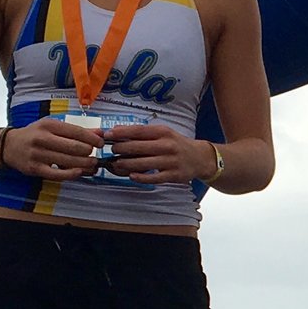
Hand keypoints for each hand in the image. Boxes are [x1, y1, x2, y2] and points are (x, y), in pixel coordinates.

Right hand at [0, 116, 100, 180]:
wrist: (9, 146)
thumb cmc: (35, 135)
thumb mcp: (53, 127)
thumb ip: (76, 131)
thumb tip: (99, 133)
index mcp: (48, 125)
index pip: (75, 131)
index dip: (92, 138)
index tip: (101, 143)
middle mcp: (42, 138)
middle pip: (73, 147)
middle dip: (88, 152)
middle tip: (95, 155)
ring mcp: (38, 154)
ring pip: (67, 161)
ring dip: (84, 164)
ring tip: (92, 164)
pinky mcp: (35, 169)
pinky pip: (57, 174)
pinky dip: (71, 174)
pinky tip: (79, 172)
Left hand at [93, 122, 217, 184]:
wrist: (199, 158)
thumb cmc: (176, 144)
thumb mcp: (163, 133)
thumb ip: (143, 133)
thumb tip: (118, 131)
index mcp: (163, 132)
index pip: (138, 131)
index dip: (121, 133)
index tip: (107, 134)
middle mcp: (167, 145)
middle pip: (138, 147)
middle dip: (120, 149)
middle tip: (111, 150)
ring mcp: (170, 161)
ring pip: (142, 163)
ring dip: (126, 164)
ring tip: (117, 164)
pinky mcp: (173, 175)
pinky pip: (153, 177)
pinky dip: (140, 177)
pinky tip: (131, 175)